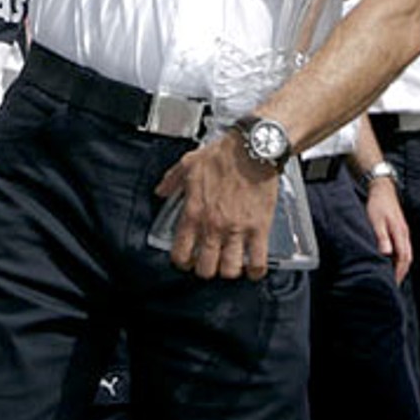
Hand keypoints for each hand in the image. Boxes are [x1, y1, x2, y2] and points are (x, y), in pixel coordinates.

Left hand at [154, 133, 278, 279]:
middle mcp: (213, 226)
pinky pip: (257, 262)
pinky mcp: (259, 228)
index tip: (187, 259)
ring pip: (229, 270)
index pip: (180, 254)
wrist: (253, 148)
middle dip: (206, 270)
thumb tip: (160, 192)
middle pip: (205, 269)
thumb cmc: (222, 154)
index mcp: (194, 213)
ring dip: (229, 271)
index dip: (182, 261)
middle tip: (210, 262)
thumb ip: (171, 180)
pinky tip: (253, 269)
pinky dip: (255, 271)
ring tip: (230, 263)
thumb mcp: (189, 163)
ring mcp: (237, 230)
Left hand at [363, 173, 411, 283]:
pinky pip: (403, 247)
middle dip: (402, 272)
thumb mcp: (376, 221)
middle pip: (408, 258)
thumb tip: (387, 254)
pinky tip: (392, 261)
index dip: (399, 272)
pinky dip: (400, 257)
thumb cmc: (377, 204)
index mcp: (400, 233)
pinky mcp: (400, 229)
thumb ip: (382, 237)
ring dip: (401, 265)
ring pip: (406, 253)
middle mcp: (405, 234)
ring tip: (393, 275)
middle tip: (394, 283)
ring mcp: (404, 232)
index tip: (393, 282)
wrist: (382, 189)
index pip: (404, 258)